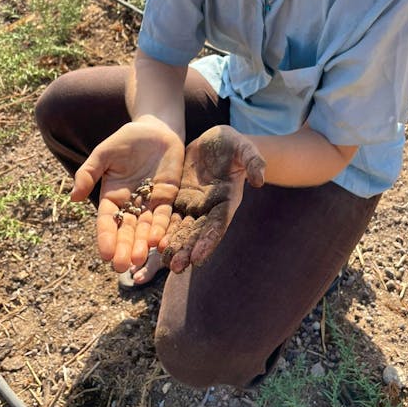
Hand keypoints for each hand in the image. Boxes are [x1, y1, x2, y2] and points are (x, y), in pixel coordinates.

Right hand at [72, 117, 184, 271]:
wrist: (156, 130)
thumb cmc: (126, 140)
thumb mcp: (104, 153)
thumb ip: (89, 173)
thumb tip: (74, 197)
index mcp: (111, 197)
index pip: (107, 221)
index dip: (106, 237)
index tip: (104, 254)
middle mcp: (130, 205)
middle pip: (126, 231)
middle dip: (124, 248)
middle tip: (122, 267)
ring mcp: (149, 203)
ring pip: (145, 228)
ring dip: (143, 244)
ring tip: (140, 259)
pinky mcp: (167, 198)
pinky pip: (165, 216)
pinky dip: (162, 228)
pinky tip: (159, 241)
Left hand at [158, 125, 264, 272]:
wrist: (213, 139)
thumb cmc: (233, 143)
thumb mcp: (245, 148)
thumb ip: (254, 162)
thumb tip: (259, 181)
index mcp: (227, 201)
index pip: (217, 225)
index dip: (208, 241)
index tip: (199, 258)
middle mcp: (209, 209)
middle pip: (196, 233)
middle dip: (186, 250)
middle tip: (175, 267)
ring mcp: (192, 205)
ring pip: (179, 229)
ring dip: (171, 246)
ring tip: (160, 261)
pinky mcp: (177, 198)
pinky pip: (166, 217)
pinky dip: (159, 231)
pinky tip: (148, 244)